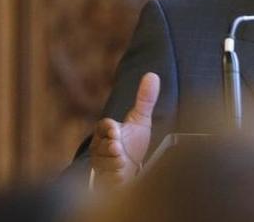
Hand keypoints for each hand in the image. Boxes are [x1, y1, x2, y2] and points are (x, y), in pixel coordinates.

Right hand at [89, 72, 159, 188]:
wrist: (131, 168)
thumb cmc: (132, 142)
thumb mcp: (141, 120)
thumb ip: (145, 99)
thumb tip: (152, 75)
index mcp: (107, 130)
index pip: (104, 126)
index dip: (108, 127)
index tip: (115, 129)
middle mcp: (100, 146)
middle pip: (102, 144)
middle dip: (110, 146)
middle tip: (116, 145)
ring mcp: (101, 162)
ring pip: (105, 161)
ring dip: (115, 161)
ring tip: (122, 159)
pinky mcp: (104, 179)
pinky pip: (108, 177)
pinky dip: (115, 175)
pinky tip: (122, 172)